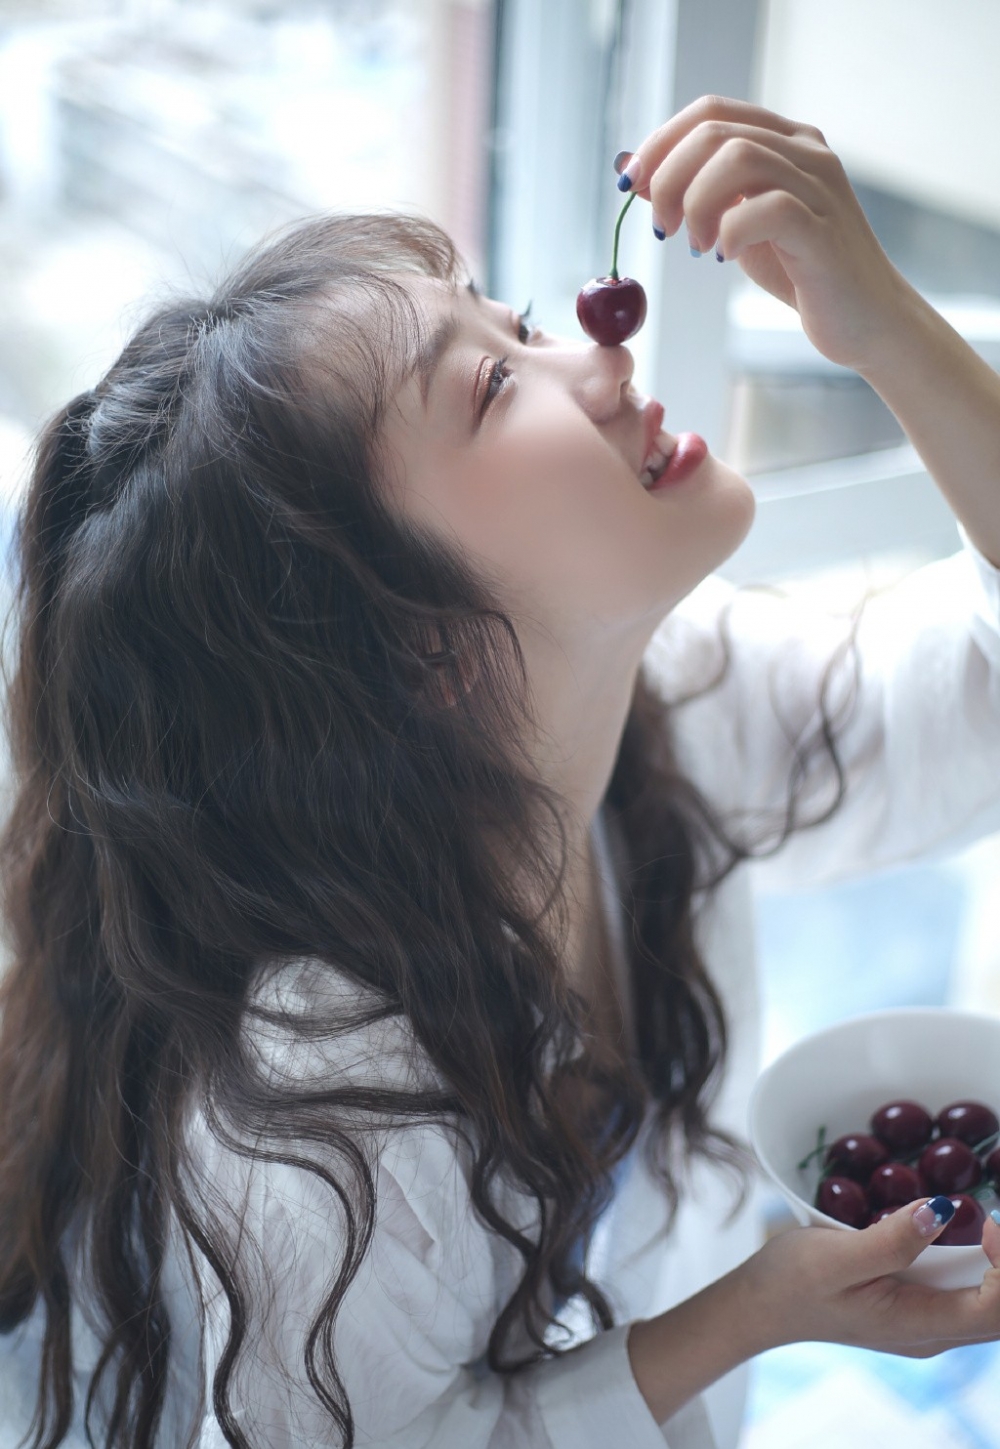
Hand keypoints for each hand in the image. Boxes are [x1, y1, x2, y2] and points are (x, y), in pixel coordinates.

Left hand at [616, 94, 914, 373]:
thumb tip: (637, 173)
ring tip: (696, 246)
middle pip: (716, 131)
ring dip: (697, 203)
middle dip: (670, 178)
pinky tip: (725, 256)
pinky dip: (731, 230)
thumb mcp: (738, 226)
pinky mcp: (823, 231)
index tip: (631, 185)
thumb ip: (699, 195)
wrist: (864, 320)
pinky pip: (768, 208)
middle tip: (663, 228)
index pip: (712, 111)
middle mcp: (806, 151)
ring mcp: (819, 187)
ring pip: (740, 158)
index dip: (661, 142)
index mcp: (785, 140)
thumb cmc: (800, 272)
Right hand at [742, 1198, 999, 1357]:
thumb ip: (891, 1241)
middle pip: (999, 1312)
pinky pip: (964, 1293)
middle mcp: (932, 1333)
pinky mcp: (914, 1310)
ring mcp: (925, 1325)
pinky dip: (973, 1263)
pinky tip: (951, 1230)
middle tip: (987, 1214)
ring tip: (976, 1218)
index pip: (996, 1310)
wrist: (760, 1306)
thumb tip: (941, 1212)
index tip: (988, 1221)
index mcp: (918, 1325)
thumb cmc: (791, 1281)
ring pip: (986, 1304)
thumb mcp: (835, 1256)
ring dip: (991, 1264)